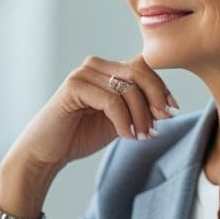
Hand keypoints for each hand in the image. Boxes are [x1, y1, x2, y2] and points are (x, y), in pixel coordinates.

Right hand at [6, 55, 178, 180]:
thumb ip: (139, 109)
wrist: (48, 152)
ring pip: (127, 88)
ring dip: (140, 116)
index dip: (161, 87)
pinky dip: (124, 120)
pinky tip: (126, 135)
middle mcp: (96, 65)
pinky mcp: (73, 87)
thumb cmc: (81, 136)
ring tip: (141, 137)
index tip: (171, 112)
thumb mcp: (119, 120)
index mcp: (107, 69)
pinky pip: (111, 101)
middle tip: (158, 127)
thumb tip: (168, 106)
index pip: (144, 66)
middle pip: (139, 72)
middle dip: (154, 100)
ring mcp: (83, 74)